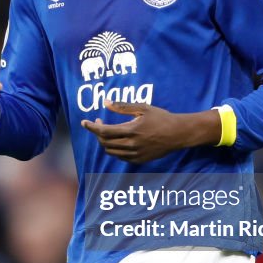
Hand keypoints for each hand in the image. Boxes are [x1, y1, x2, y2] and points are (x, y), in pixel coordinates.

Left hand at [80, 100, 219, 163]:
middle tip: (98, 123)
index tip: (84, 122)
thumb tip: (105, 102)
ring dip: (104, 142)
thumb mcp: (142, 108)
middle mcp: (132, 145)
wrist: (178, 134)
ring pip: (111, 151)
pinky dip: (114, 149)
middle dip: (97, 133)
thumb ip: (122, 106)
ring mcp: (136, 155)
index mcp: (131, 130)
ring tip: (106, 132)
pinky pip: (120, 157)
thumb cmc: (161, 117)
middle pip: (105, 142)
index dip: (91, 127)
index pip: (104, 131)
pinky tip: (117, 140)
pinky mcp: (139, 160)